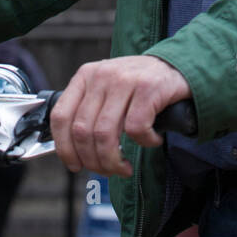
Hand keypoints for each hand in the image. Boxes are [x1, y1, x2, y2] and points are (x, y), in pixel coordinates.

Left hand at [49, 55, 190, 177]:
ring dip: (113, 161)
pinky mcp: (148, 88)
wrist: (176, 65)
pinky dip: (144, 143)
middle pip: (83, 132)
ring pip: (105, 135)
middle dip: (94, 161)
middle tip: (108, 170)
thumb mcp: (106, 89)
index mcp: (85, 76)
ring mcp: (124, 80)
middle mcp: (101, 75)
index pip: (60, 117)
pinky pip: (136, 129)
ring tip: (125, 167)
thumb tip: (72, 152)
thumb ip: (88, 111)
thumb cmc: (137, 85)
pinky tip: (152, 140)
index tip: (75, 166)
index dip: (65, 148)